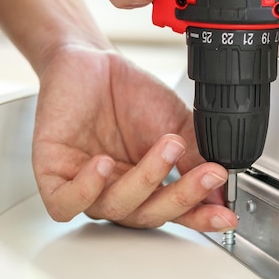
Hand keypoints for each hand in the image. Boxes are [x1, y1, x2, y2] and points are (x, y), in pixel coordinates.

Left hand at [32, 43, 237, 231]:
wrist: (93, 61)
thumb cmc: (132, 95)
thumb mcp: (178, 124)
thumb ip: (198, 157)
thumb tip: (221, 190)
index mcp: (148, 186)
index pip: (174, 211)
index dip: (201, 217)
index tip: (225, 215)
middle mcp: (119, 191)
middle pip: (148, 215)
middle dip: (182, 196)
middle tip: (207, 172)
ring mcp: (87, 186)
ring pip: (115, 207)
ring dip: (146, 180)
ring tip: (168, 147)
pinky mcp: (53, 174)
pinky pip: (66, 202)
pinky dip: (87, 189)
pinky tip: (104, 165)